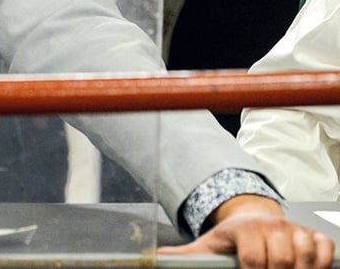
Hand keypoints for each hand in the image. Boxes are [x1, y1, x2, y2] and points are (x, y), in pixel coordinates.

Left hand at [158, 195, 333, 267]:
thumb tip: (158, 255)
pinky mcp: (310, 232)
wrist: (252, 217)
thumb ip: (186, 254)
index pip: (254, 258)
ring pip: (304, 253)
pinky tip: (308, 268)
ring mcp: (293, 228)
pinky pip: (323, 247)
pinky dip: (321, 261)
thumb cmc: (232, 237)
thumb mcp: (208, 244)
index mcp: (245, 228)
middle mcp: (271, 225)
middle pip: (281, 260)